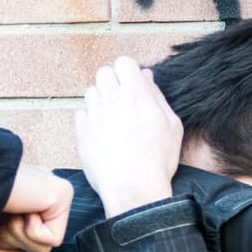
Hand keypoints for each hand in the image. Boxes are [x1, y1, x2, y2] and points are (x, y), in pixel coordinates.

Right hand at [0, 166, 71, 251]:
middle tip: (1, 214)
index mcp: (24, 195)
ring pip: (44, 246)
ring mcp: (54, 191)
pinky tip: (23, 207)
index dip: (4, 238)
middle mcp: (42, 191)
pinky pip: (53, 240)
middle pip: (35, 246)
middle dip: (11, 239)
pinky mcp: (63, 194)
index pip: (24, 238)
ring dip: (18, 235)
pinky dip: (30, 231)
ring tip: (10, 210)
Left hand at [76, 58, 180, 216]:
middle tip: (122, 101)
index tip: (133, 85)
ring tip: (112, 118)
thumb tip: (146, 78)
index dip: (128, 72)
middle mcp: (112, 99)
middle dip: (112, 82)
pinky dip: (89, 118)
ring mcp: (94, 115)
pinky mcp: (81, 132)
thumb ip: (157, 96)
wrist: (132, 188)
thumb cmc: (157, 160)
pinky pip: (80, 113)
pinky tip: (101, 132)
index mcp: (136, 93)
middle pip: (104, 72)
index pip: (124, 62)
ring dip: (100, 99)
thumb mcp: (171, 125)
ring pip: (90, 91)